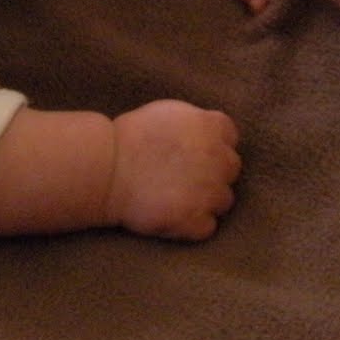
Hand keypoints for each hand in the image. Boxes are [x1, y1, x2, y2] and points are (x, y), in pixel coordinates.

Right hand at [105, 100, 240, 239]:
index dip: (215, 144)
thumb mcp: (169, 113)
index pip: (230, 136)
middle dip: (214, 172)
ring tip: (180, 199)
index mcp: (211, 127)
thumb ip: (196, 123)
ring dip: (206, 200)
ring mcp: (209, 192)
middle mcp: (218, 159)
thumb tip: (206, 133)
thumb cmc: (129, 137)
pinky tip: (174, 217)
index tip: (197, 151)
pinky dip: (194, 225)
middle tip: (187, 177)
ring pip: (224, 200)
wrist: (108, 169)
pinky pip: (208, 227)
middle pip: (231, 168)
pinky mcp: (195, 220)